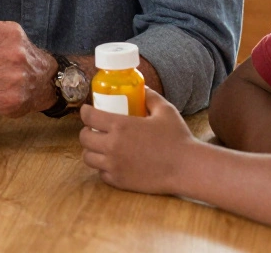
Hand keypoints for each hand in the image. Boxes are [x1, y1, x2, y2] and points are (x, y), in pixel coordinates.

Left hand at [79, 88, 194, 194]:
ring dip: (92, 151)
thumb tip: (142, 89)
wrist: (186, 169)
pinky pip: (101, 174)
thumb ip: (151, 97)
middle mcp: (112, 146)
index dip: (86, 112)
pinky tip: (113, 162)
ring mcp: (114, 165)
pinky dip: (104, 167)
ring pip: (88, 158)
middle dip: (87, 131)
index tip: (88, 111)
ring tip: (101, 147)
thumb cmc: (178, 139)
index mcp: (120, 126)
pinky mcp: (119, 181)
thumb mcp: (165, 111)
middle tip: (95, 129)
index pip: (89, 116)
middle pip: (84, 138)